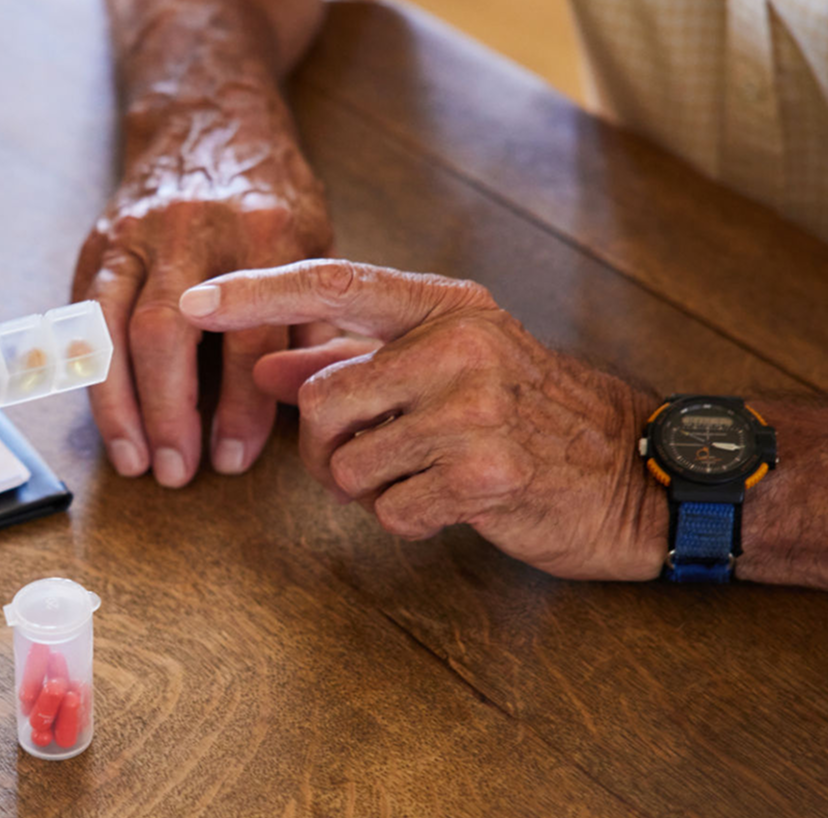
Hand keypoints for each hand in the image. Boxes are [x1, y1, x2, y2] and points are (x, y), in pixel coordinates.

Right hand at [73, 110, 331, 484]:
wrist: (208, 121)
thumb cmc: (269, 196)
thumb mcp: (315, 241)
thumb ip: (313, 317)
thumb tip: (306, 403)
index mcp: (265, 233)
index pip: (251, 334)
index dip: (242, 405)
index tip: (236, 458)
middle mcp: (195, 229)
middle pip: (170, 332)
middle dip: (170, 411)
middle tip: (178, 472)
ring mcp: (139, 235)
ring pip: (115, 328)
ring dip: (119, 405)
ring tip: (135, 461)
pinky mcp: (102, 244)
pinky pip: (84, 319)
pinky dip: (91, 375)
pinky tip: (104, 418)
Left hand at [180, 260, 666, 579]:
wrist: (637, 474)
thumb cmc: (529, 418)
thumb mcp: (444, 370)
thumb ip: (352, 362)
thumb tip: (263, 367)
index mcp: (448, 307)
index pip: (332, 286)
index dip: (253, 295)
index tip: (190, 305)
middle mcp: (460, 345)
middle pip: (320, 403)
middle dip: (328, 449)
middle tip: (381, 458)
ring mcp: (476, 408)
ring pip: (346, 466)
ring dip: (372, 490)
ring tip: (428, 476)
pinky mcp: (487, 473)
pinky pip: (389, 511)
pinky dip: (409, 520)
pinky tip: (454, 504)